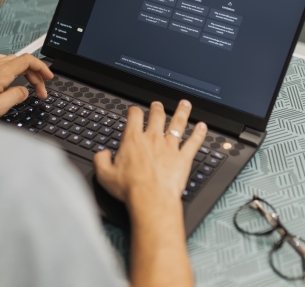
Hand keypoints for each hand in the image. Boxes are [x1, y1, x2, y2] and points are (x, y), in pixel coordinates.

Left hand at [0, 53, 53, 118]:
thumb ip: (14, 97)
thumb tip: (25, 91)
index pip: (27, 60)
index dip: (41, 67)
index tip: (49, 77)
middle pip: (21, 60)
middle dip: (35, 74)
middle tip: (40, 91)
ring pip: (12, 60)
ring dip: (24, 71)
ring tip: (29, 84)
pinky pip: (1, 62)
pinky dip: (12, 68)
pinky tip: (11, 77)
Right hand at [93, 100, 207, 206]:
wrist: (151, 199)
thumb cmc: (130, 189)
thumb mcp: (105, 175)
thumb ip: (101, 160)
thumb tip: (103, 154)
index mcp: (133, 140)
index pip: (134, 117)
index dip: (134, 111)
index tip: (134, 110)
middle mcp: (153, 139)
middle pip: (157, 116)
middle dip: (157, 108)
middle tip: (158, 105)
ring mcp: (170, 147)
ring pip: (178, 124)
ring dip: (182, 112)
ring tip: (185, 104)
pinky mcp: (183, 158)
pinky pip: (194, 142)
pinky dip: (199, 133)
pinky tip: (203, 127)